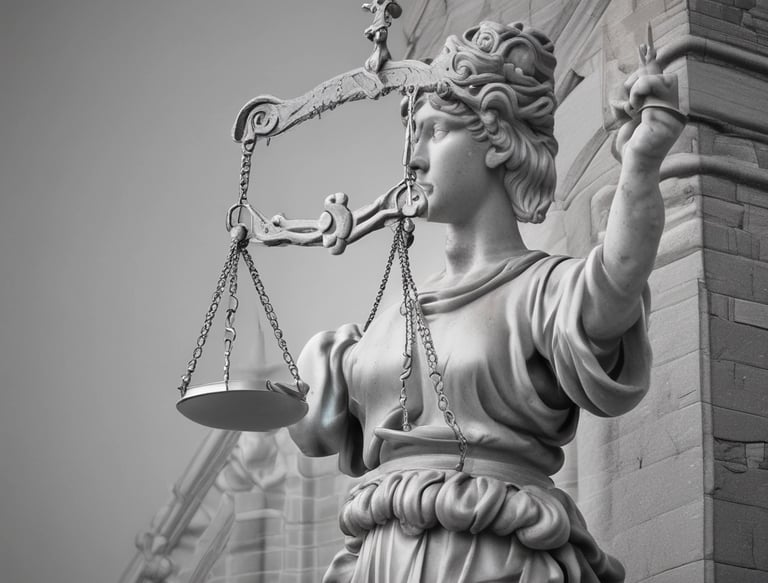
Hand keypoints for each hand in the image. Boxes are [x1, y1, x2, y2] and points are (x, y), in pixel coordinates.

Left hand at [611, 25, 685, 163]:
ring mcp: (674, 115)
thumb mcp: (629, 118)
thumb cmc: (631, 147)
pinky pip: (653, 93)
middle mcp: (675, 110)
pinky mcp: (668, 119)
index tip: (643, 46)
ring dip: (637, 87)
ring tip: (630, 106)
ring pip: (658, 81)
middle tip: (628, 95)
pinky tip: (632, 109)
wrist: (634, 169)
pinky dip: (638, 95)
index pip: (662, 78)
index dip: (652, 62)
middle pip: (661, 76)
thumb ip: (633, 100)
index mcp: (668, 109)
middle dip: (640, 78)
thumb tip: (628, 85)